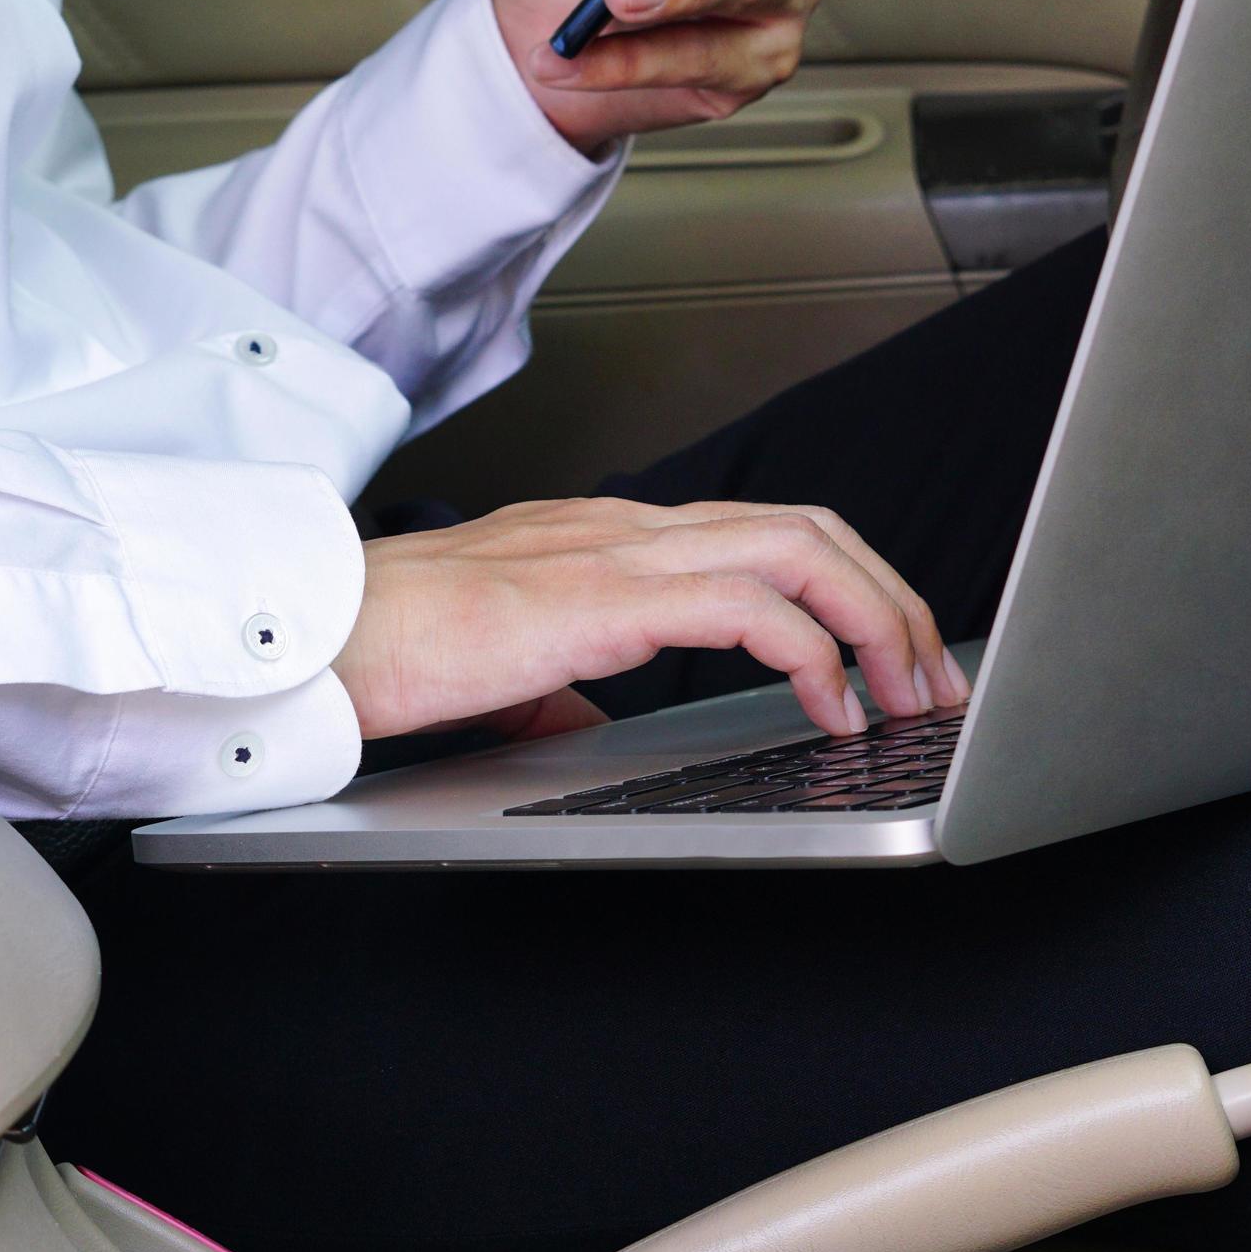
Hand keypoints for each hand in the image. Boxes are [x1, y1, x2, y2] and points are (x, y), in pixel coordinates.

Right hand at [332, 498, 966, 743]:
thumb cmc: (388, 650)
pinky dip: (813, 651)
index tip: (892, 658)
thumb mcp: (505, 667)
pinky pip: (747, 605)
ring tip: (906, 693)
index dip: (849, 587)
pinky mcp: (604, 596)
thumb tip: (595, 723)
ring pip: (798, 550)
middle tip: (933, 678)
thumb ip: (565, 684)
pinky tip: (832, 704)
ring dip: (876, 621)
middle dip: (893, 600)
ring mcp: (618, 552)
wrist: (317, 635)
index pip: (764, 534)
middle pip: (809, 527)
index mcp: (608, 539)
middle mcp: (626, 528)